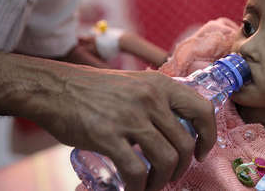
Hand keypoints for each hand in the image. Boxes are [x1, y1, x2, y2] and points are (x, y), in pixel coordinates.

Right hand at [32, 69, 215, 190]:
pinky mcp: (108, 136)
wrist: (55, 88)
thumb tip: (177, 127)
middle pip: (184, 143)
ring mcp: (130, 117)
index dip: (208, 135)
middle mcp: (150, 98)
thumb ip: (158, 100)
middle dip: (182, 167)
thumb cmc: (95, 89)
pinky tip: (135, 189)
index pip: (202, 109)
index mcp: (160, 84)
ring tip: (152, 184)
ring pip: (166, 160)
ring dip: (163, 180)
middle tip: (171, 174)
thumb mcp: (136, 83)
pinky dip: (140, 187)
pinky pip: (137, 171)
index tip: (201, 152)